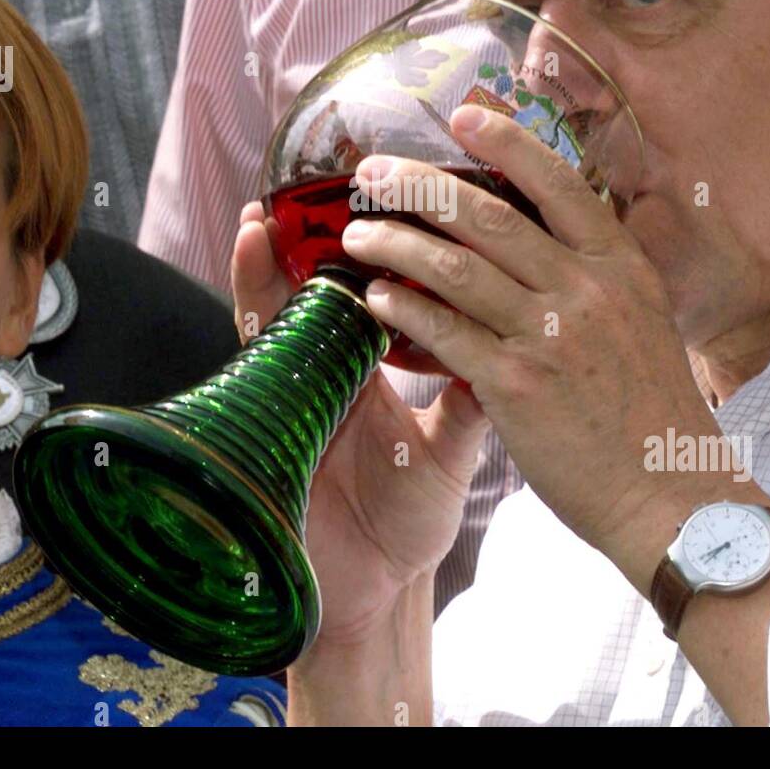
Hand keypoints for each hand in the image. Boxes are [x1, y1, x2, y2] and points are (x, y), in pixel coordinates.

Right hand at [229, 201, 489, 648]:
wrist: (369, 592)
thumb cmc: (407, 524)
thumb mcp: (449, 455)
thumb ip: (473, 399)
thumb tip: (517, 337)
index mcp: (381, 370)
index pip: (384, 294)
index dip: (389, 249)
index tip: (407, 195)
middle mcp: (334, 367)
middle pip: (327, 286)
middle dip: (327, 235)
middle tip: (340, 176)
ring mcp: (297, 384)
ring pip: (284, 301)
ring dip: (278, 248)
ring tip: (277, 199)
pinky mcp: (267, 408)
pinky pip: (257, 341)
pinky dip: (253, 290)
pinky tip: (252, 247)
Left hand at [340, 106, 722, 582]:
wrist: (673, 495)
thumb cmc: (652, 414)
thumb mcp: (642, 324)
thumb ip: (595, 281)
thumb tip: (542, 247)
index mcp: (622, 268)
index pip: (560, 185)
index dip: (508, 145)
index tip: (464, 116)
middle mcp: (589, 290)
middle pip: (492, 218)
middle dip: (424, 187)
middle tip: (375, 172)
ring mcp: (553, 336)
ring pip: (458, 269)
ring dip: (399, 244)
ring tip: (357, 235)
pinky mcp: (520, 387)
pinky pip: (447, 334)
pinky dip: (406, 311)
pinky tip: (377, 299)